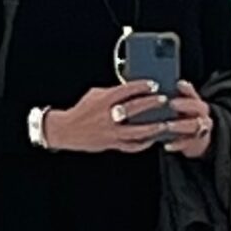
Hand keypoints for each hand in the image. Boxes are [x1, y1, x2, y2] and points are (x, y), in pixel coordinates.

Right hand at [43, 81, 165, 153]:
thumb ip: (113, 92)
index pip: (126, 90)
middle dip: (151, 104)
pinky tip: (152, 139)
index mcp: (103, 101)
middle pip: (133, 109)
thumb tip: (132, 90)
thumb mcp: (95, 95)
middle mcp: (107, 116)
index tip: (154, 85)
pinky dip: (142, 144)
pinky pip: (130, 146)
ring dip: (152, 128)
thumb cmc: (82, 111)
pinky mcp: (111, 144)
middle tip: (164, 100)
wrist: (66, 130)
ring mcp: (110, 132)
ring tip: (165, 124)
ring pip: (135, 131)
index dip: (141, 86)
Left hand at [165, 80, 216, 159]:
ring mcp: (202, 129)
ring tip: (168, 125)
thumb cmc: (184, 119)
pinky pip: (188, 143)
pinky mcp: (196, 143)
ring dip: (180, 125)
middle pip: (198, 107)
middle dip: (185, 105)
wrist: (198, 139)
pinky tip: (166, 145)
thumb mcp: (183, 108)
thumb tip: (158, 87)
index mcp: (197, 103)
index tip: (178, 84)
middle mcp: (202, 114)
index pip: (194, 93)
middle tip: (172, 103)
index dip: (187, 88)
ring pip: (194, 125)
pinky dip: (177, 144)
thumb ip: (175, 98)